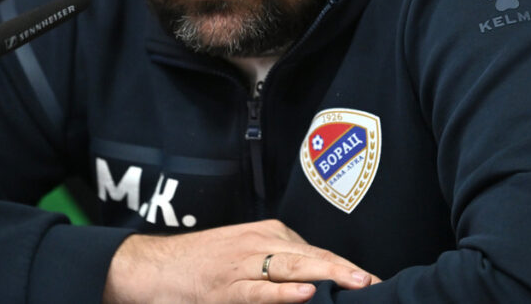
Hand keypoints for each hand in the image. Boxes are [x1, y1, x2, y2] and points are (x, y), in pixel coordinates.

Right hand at [102, 219, 378, 302]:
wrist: (153, 267)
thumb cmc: (201, 264)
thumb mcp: (245, 256)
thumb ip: (278, 265)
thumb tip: (314, 284)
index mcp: (269, 234)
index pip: (317, 251)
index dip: (346, 267)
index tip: (374, 281)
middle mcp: (260, 243)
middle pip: (313, 256)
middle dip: (347, 270)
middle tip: (376, 283)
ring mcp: (243, 266)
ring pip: (293, 269)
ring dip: (328, 276)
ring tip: (357, 283)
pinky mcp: (226, 289)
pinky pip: (260, 291)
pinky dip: (284, 293)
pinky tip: (306, 295)